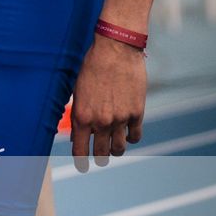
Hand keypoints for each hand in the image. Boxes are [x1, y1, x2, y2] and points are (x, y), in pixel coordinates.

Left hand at [68, 34, 145, 170]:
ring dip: (116, 150)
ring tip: (115, 145)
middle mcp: (100, 122)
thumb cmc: (92, 66)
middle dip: (99, 157)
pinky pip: (135, 136)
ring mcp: (120, 119)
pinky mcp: (137, 112)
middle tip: (100, 156)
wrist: (116, 49)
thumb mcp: (78, 91)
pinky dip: (131, 137)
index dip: (81, 163)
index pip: (80, 151)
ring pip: (119, 149)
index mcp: (82, 117)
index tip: (83, 167)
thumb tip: (79, 133)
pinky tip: (128, 131)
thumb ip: (80, 114)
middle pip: (101, 154)